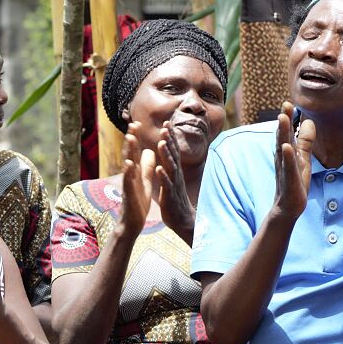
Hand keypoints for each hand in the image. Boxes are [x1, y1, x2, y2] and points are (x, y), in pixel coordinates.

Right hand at [119, 122, 161, 234]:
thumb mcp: (145, 181)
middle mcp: (129, 175)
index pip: (134, 151)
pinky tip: (129, 163)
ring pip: (127, 164)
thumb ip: (147, 166)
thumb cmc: (138, 202)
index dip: (135, 138)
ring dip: (128, 151)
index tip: (137, 123)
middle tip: (132, 124)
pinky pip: (127, 181)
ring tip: (131, 137)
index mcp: (135, 171)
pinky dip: (128, 172)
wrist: (133, 222)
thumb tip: (149, 151)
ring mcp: (128, 183)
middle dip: (131, 139)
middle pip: (129, 154)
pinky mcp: (129, 194)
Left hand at [156, 122, 193, 238]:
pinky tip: (160, 168)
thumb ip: (172, 166)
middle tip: (166, 126)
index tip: (167, 122)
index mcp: (175, 171)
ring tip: (161, 142)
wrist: (182, 221)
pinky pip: (167, 185)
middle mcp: (176, 176)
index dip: (170, 137)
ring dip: (166, 155)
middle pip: (173, 155)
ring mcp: (174, 185)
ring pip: (170, 167)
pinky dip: (164, 177)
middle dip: (169, 140)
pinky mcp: (170, 196)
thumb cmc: (175, 199)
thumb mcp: (173, 180)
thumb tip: (170, 154)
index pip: (173, 151)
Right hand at [273, 102, 313, 219]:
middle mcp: (283, 158)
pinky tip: (286, 146)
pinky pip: (288, 166)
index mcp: (287, 152)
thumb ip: (305, 141)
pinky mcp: (289, 180)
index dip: (287, 117)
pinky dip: (287, 156)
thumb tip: (309, 121)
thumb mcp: (303, 159)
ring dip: (282, 133)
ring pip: (282, 148)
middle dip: (284, 120)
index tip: (288, 102)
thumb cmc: (294, 182)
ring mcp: (284, 169)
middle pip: (282, 136)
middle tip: (285, 104)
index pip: (287, 132)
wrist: (288, 207)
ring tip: (282, 118)